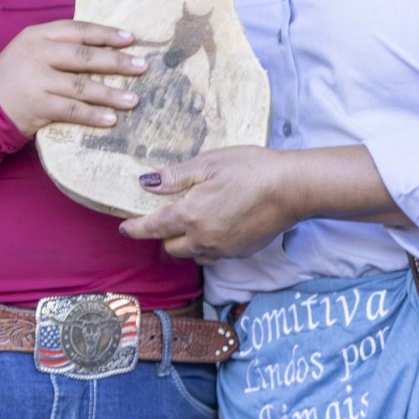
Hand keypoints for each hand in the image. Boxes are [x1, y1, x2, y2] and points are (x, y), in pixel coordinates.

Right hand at [0, 21, 146, 135]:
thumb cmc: (15, 75)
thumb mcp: (31, 50)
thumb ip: (61, 45)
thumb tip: (105, 46)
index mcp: (38, 35)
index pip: (78, 29)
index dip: (106, 33)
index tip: (131, 38)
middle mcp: (38, 54)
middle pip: (84, 56)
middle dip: (117, 61)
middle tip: (142, 66)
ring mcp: (37, 80)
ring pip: (82, 86)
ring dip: (111, 93)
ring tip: (133, 99)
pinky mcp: (38, 105)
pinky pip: (72, 110)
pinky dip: (93, 115)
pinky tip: (111, 119)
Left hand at [118, 147, 303, 263]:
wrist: (293, 188)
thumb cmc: (251, 169)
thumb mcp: (209, 163)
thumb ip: (175, 177)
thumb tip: (147, 183)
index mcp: (190, 215)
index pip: (152, 228)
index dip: (135, 228)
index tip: (125, 228)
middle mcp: (203, 239)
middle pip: (171, 247)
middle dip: (163, 235)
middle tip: (165, 217)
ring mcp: (223, 249)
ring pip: (193, 254)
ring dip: (186, 243)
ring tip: (192, 223)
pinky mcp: (241, 252)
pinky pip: (214, 255)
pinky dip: (208, 245)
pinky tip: (217, 226)